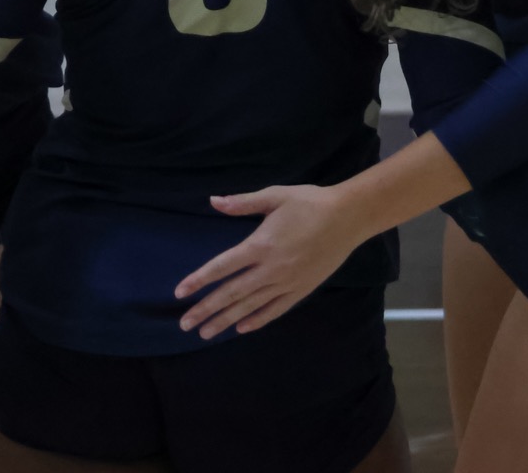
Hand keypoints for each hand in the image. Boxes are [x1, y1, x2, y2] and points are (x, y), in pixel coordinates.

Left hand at [172, 183, 364, 339]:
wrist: (347, 218)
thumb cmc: (308, 202)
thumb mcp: (274, 196)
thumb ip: (241, 203)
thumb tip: (213, 201)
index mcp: (260, 245)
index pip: (222, 267)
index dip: (199, 280)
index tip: (180, 292)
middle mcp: (271, 269)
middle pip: (232, 293)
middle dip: (206, 310)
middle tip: (185, 324)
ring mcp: (287, 282)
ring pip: (251, 306)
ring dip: (226, 320)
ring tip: (206, 333)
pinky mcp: (301, 289)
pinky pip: (275, 309)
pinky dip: (257, 320)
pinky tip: (242, 328)